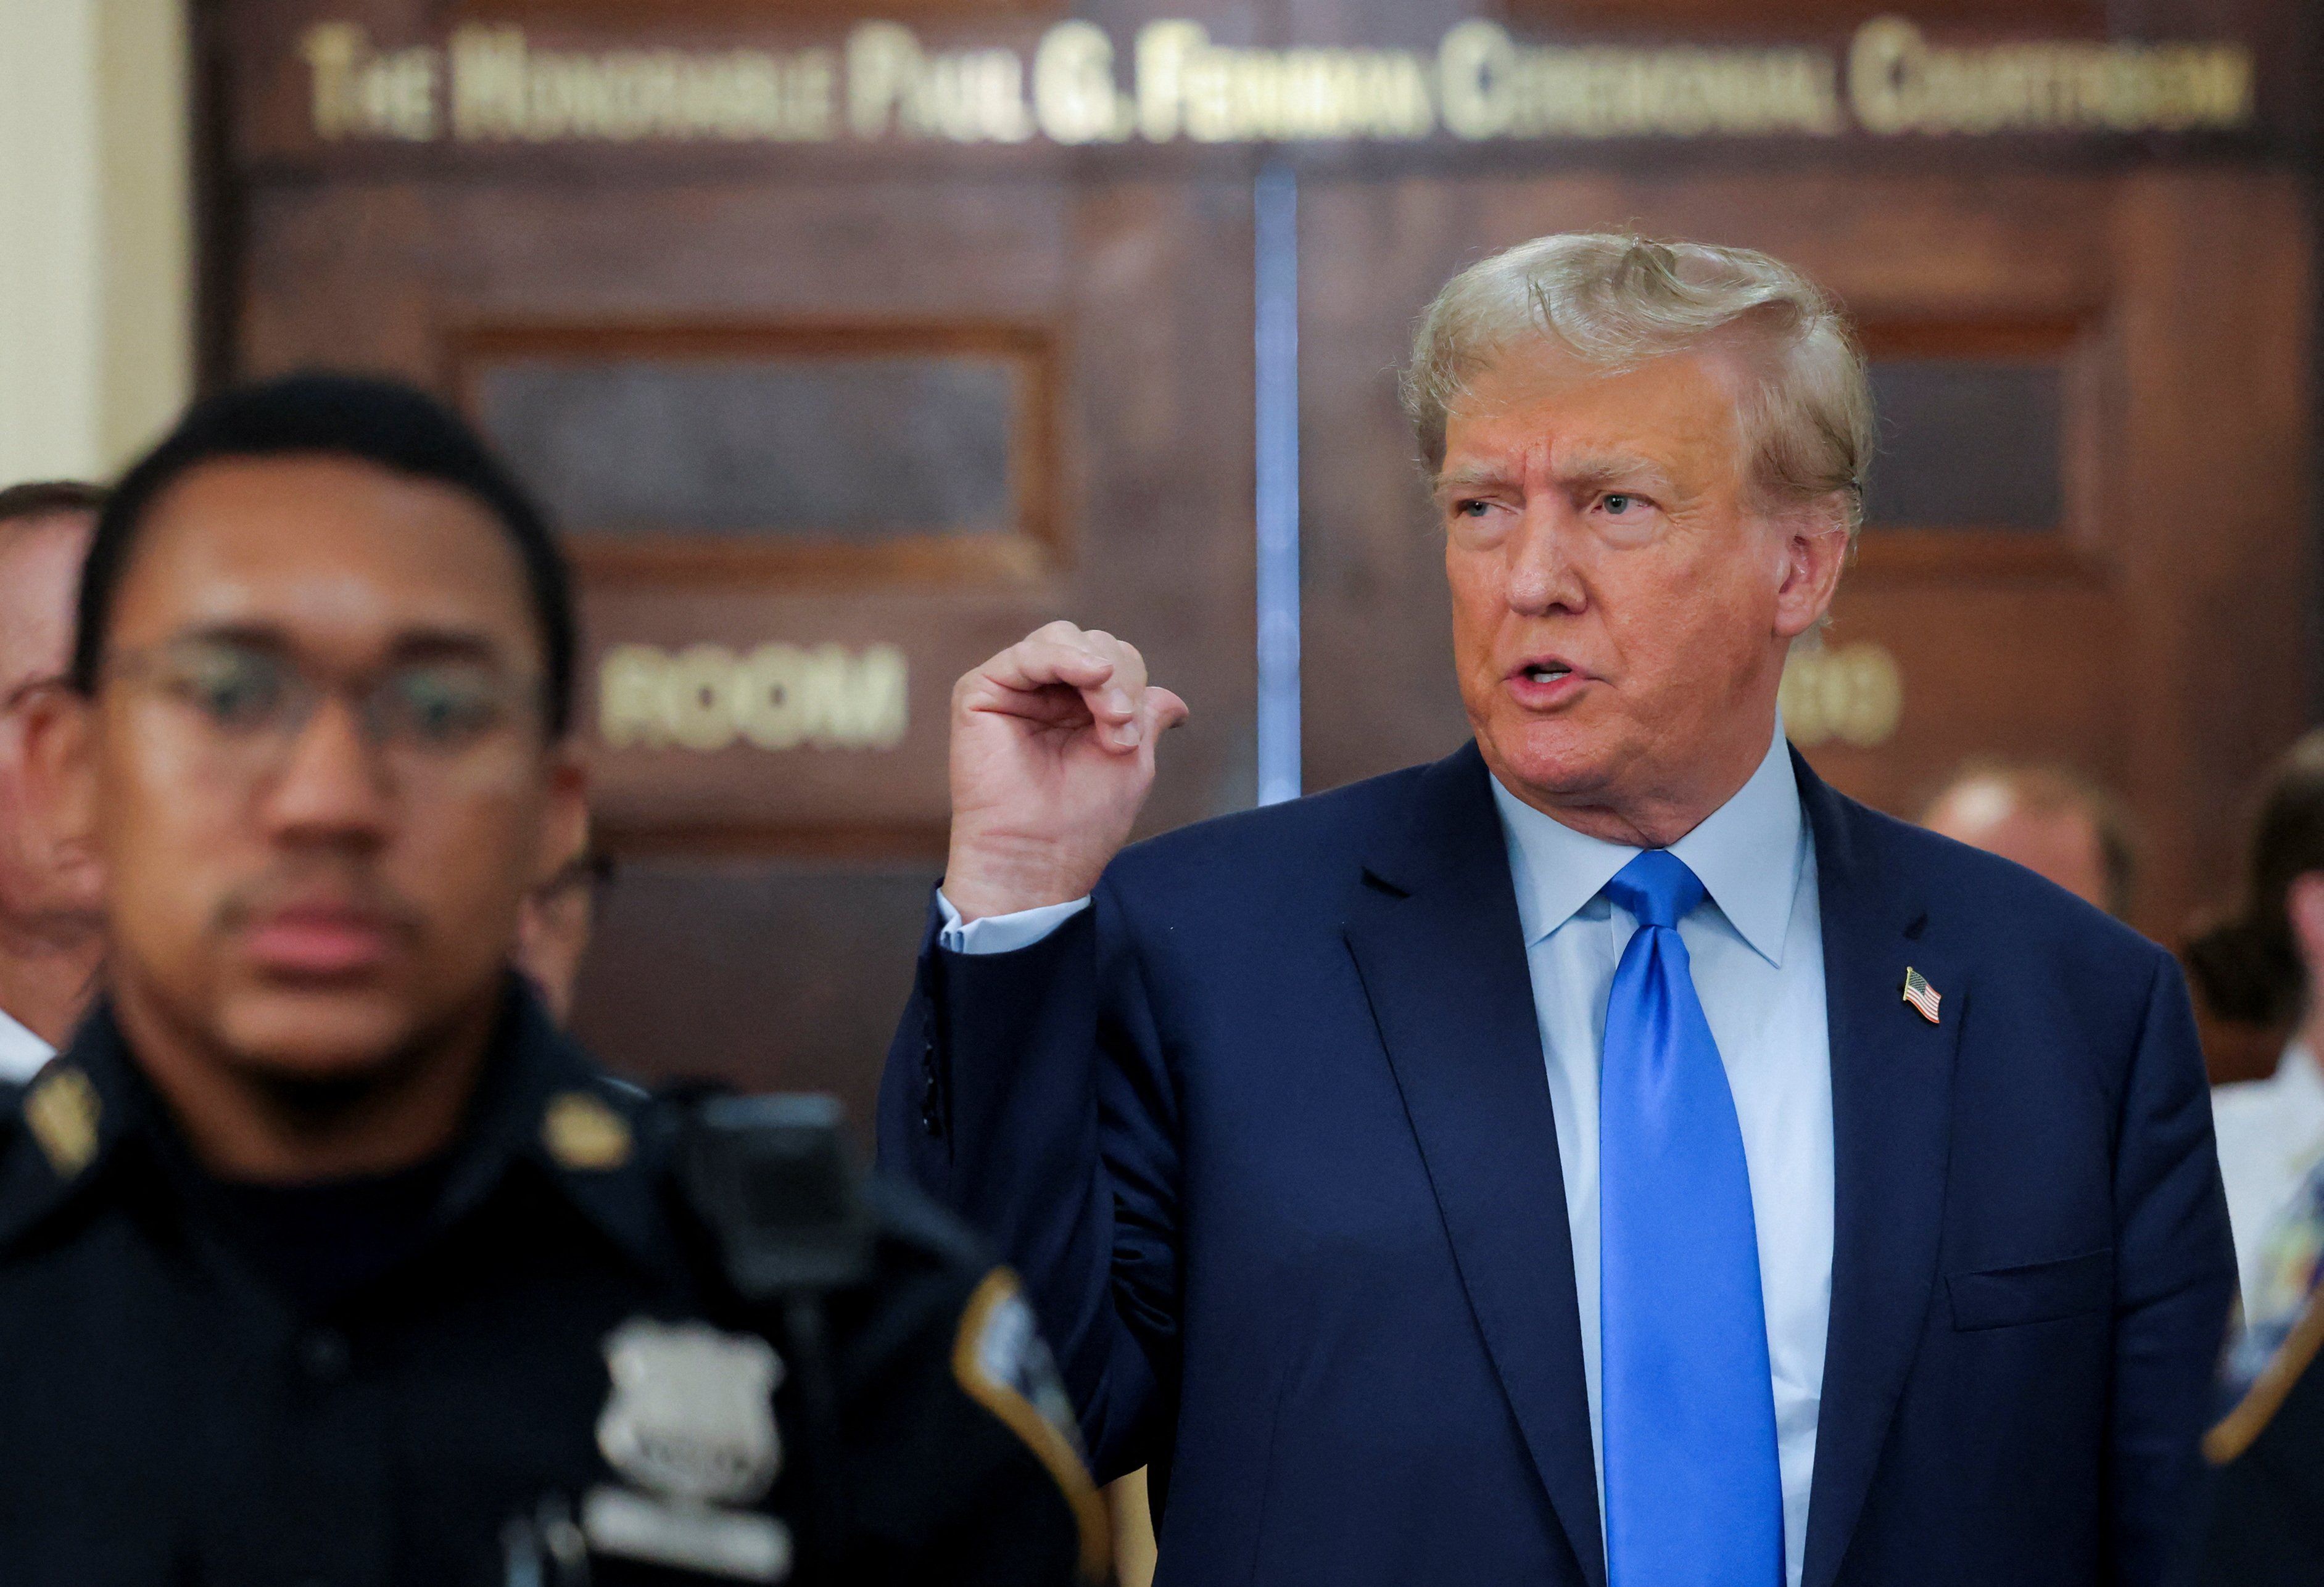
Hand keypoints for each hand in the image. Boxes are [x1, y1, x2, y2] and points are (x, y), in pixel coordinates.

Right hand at [944, 622, 1188, 921]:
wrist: (1036, 858)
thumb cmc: (1080, 821)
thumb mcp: (1132, 760)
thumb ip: (1146, 717)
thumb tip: (1175, 701)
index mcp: (1077, 709)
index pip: (1116, 661)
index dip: (1134, 685)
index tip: (1133, 738)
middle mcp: (1044, 694)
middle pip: (1093, 644)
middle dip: (1121, 678)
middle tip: (1121, 728)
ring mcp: (1012, 690)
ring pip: (1062, 638)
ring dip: (1099, 672)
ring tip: (1110, 717)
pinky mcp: (980, 692)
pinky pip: (1027, 653)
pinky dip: (1064, 657)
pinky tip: (1092, 675)